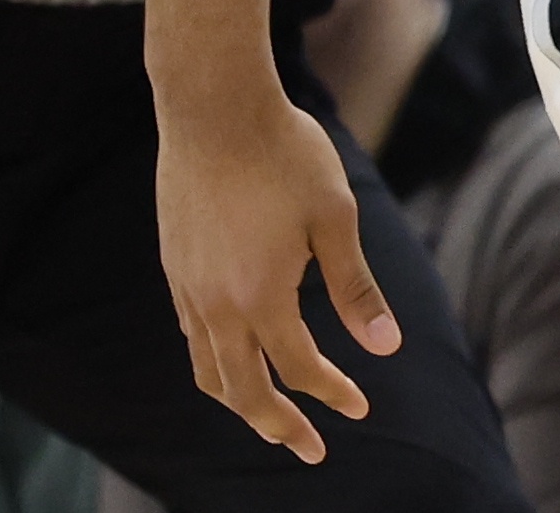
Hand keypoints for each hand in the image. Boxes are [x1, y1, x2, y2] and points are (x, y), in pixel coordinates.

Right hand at [154, 88, 401, 462]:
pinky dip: (214, 361)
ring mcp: (187, 288)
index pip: (300, 369)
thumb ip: (356, 286)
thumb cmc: (284, 154)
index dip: (333, 393)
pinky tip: (235, 354)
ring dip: (240, 402)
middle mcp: (216, 304)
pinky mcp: (174, 266)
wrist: (213, 108)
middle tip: (312, 451)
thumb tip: (386, 346)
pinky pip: (191, 336)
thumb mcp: (335, 216)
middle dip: (279, 427)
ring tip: (269, 417)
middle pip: (244, 391)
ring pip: (208, 371)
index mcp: (261, 297)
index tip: (360, 407)